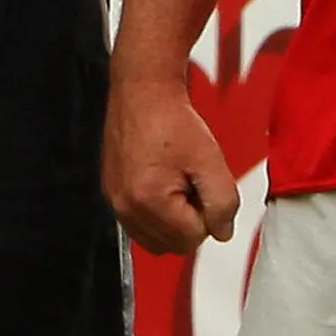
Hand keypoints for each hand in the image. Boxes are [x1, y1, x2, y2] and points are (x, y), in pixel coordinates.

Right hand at [104, 76, 238, 254]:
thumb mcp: (211, 160)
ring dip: (173, 220)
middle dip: (190, 220)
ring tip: (177, 183)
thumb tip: (222, 231)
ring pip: (156, 239)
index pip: (194, 238)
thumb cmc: (171, 118)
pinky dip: (156, 212)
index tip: (203, 185)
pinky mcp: (112, 194)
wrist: (143, 91)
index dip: (208, 213)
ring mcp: (116, 201)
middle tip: (192, 183)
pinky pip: (140, 224)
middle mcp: (126, 206)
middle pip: (174, 244)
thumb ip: (223, 203)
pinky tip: (163, 183)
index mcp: (150, 201)